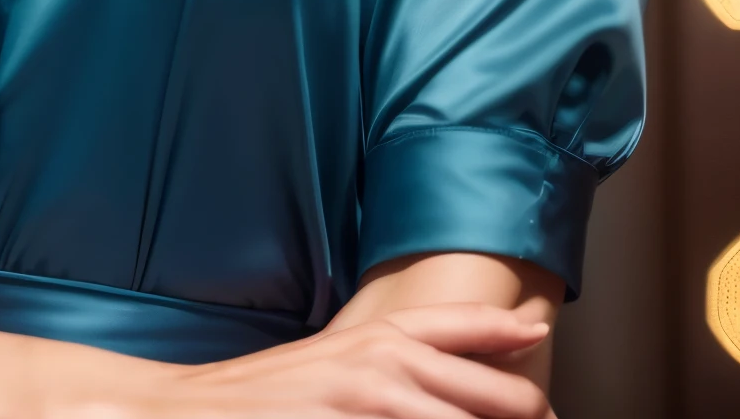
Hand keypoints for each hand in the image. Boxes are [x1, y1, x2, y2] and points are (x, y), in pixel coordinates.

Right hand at [85, 304, 551, 418]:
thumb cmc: (264, 397)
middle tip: (547, 416)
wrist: (192, 411)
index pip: (458, 329)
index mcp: (375, 340)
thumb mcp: (329, 367)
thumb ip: (383, 369)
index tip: (540, 335)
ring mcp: (363, 401)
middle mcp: (378, 365)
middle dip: (522, 406)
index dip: (504, 333)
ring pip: (456, 417)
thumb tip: (431, 381)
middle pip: (486, 392)